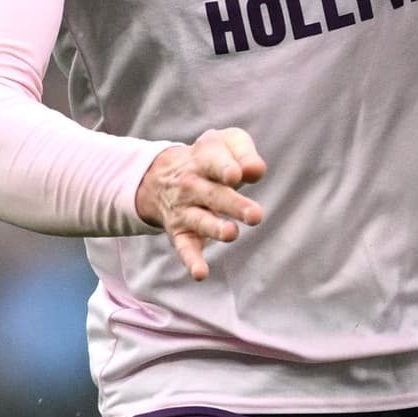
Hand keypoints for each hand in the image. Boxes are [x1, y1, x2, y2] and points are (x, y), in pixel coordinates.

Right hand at [136, 126, 267, 276]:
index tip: (236, 175)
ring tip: (231, 233)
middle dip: (233, 205)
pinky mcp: (181, 233)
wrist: (161, 175)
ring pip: (200, 220)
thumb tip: (256, 171)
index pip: (213, 161)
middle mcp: (191, 185)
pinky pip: (185, 247)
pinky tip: (200, 274)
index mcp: (204, 158)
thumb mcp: (225, 143)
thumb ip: (244, 152)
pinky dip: (191, 261)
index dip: (225, 167)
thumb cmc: (210, 158)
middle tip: (256, 215)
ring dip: (215, 228)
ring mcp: (184, 210)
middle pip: (212, 194)